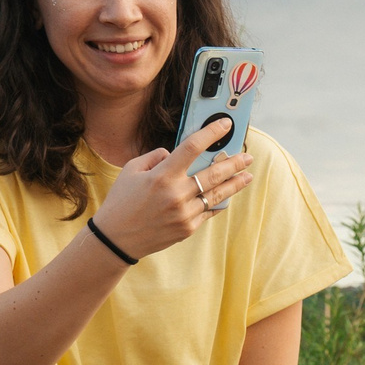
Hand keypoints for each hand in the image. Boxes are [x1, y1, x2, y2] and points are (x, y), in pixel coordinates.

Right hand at [91, 117, 254, 258]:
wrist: (116, 239)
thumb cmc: (122, 201)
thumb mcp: (131, 170)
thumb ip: (155, 156)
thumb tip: (173, 154)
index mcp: (162, 176)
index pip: (193, 147)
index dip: (212, 133)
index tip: (225, 125)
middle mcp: (177, 194)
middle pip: (214, 173)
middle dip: (234, 162)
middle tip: (248, 156)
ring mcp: (185, 213)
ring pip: (217, 194)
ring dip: (235, 184)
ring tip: (248, 176)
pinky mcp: (188, 228)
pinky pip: (209, 211)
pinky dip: (219, 201)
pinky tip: (227, 195)